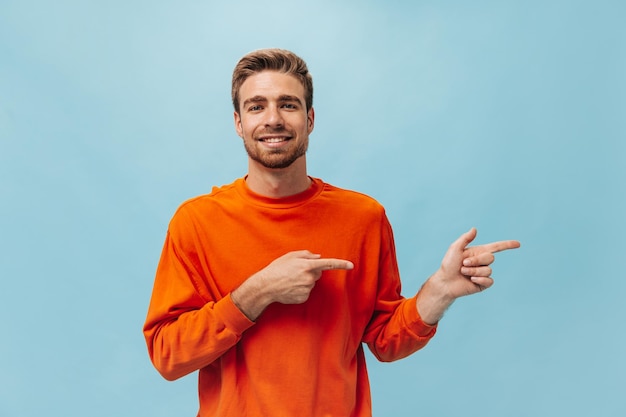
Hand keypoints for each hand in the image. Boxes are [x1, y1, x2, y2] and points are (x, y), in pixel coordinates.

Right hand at [232, 250, 353, 319]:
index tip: (351, 266)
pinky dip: (300, 290)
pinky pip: (306, 292)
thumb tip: (319, 257)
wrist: (266, 286)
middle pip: (318, 274)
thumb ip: (306, 254)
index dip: (340, 264)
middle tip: (295, 271)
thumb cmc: (277, 268)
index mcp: (307, 265)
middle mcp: (309, 277)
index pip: (328, 264)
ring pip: (311, 283)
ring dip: (304, 281)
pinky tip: (290, 288)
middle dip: (311, 272)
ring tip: (290, 280)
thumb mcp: (290, 256)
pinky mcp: (303, 298)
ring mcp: (306, 289)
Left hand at [439, 227, 519, 297]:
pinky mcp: (483, 284)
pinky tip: (471, 280)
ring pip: (487, 270)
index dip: (507, 245)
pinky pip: (489, 280)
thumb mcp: (455, 249)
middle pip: (490, 258)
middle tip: (463, 264)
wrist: (445, 281)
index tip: (518, 244)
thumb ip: (465, 238)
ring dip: (473, 271)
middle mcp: (482, 262)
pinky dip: (479, 279)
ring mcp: (483, 273)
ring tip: (463, 272)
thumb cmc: (448, 264)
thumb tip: (475, 229)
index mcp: (478, 252)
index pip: (496, 247)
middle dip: (476, 260)